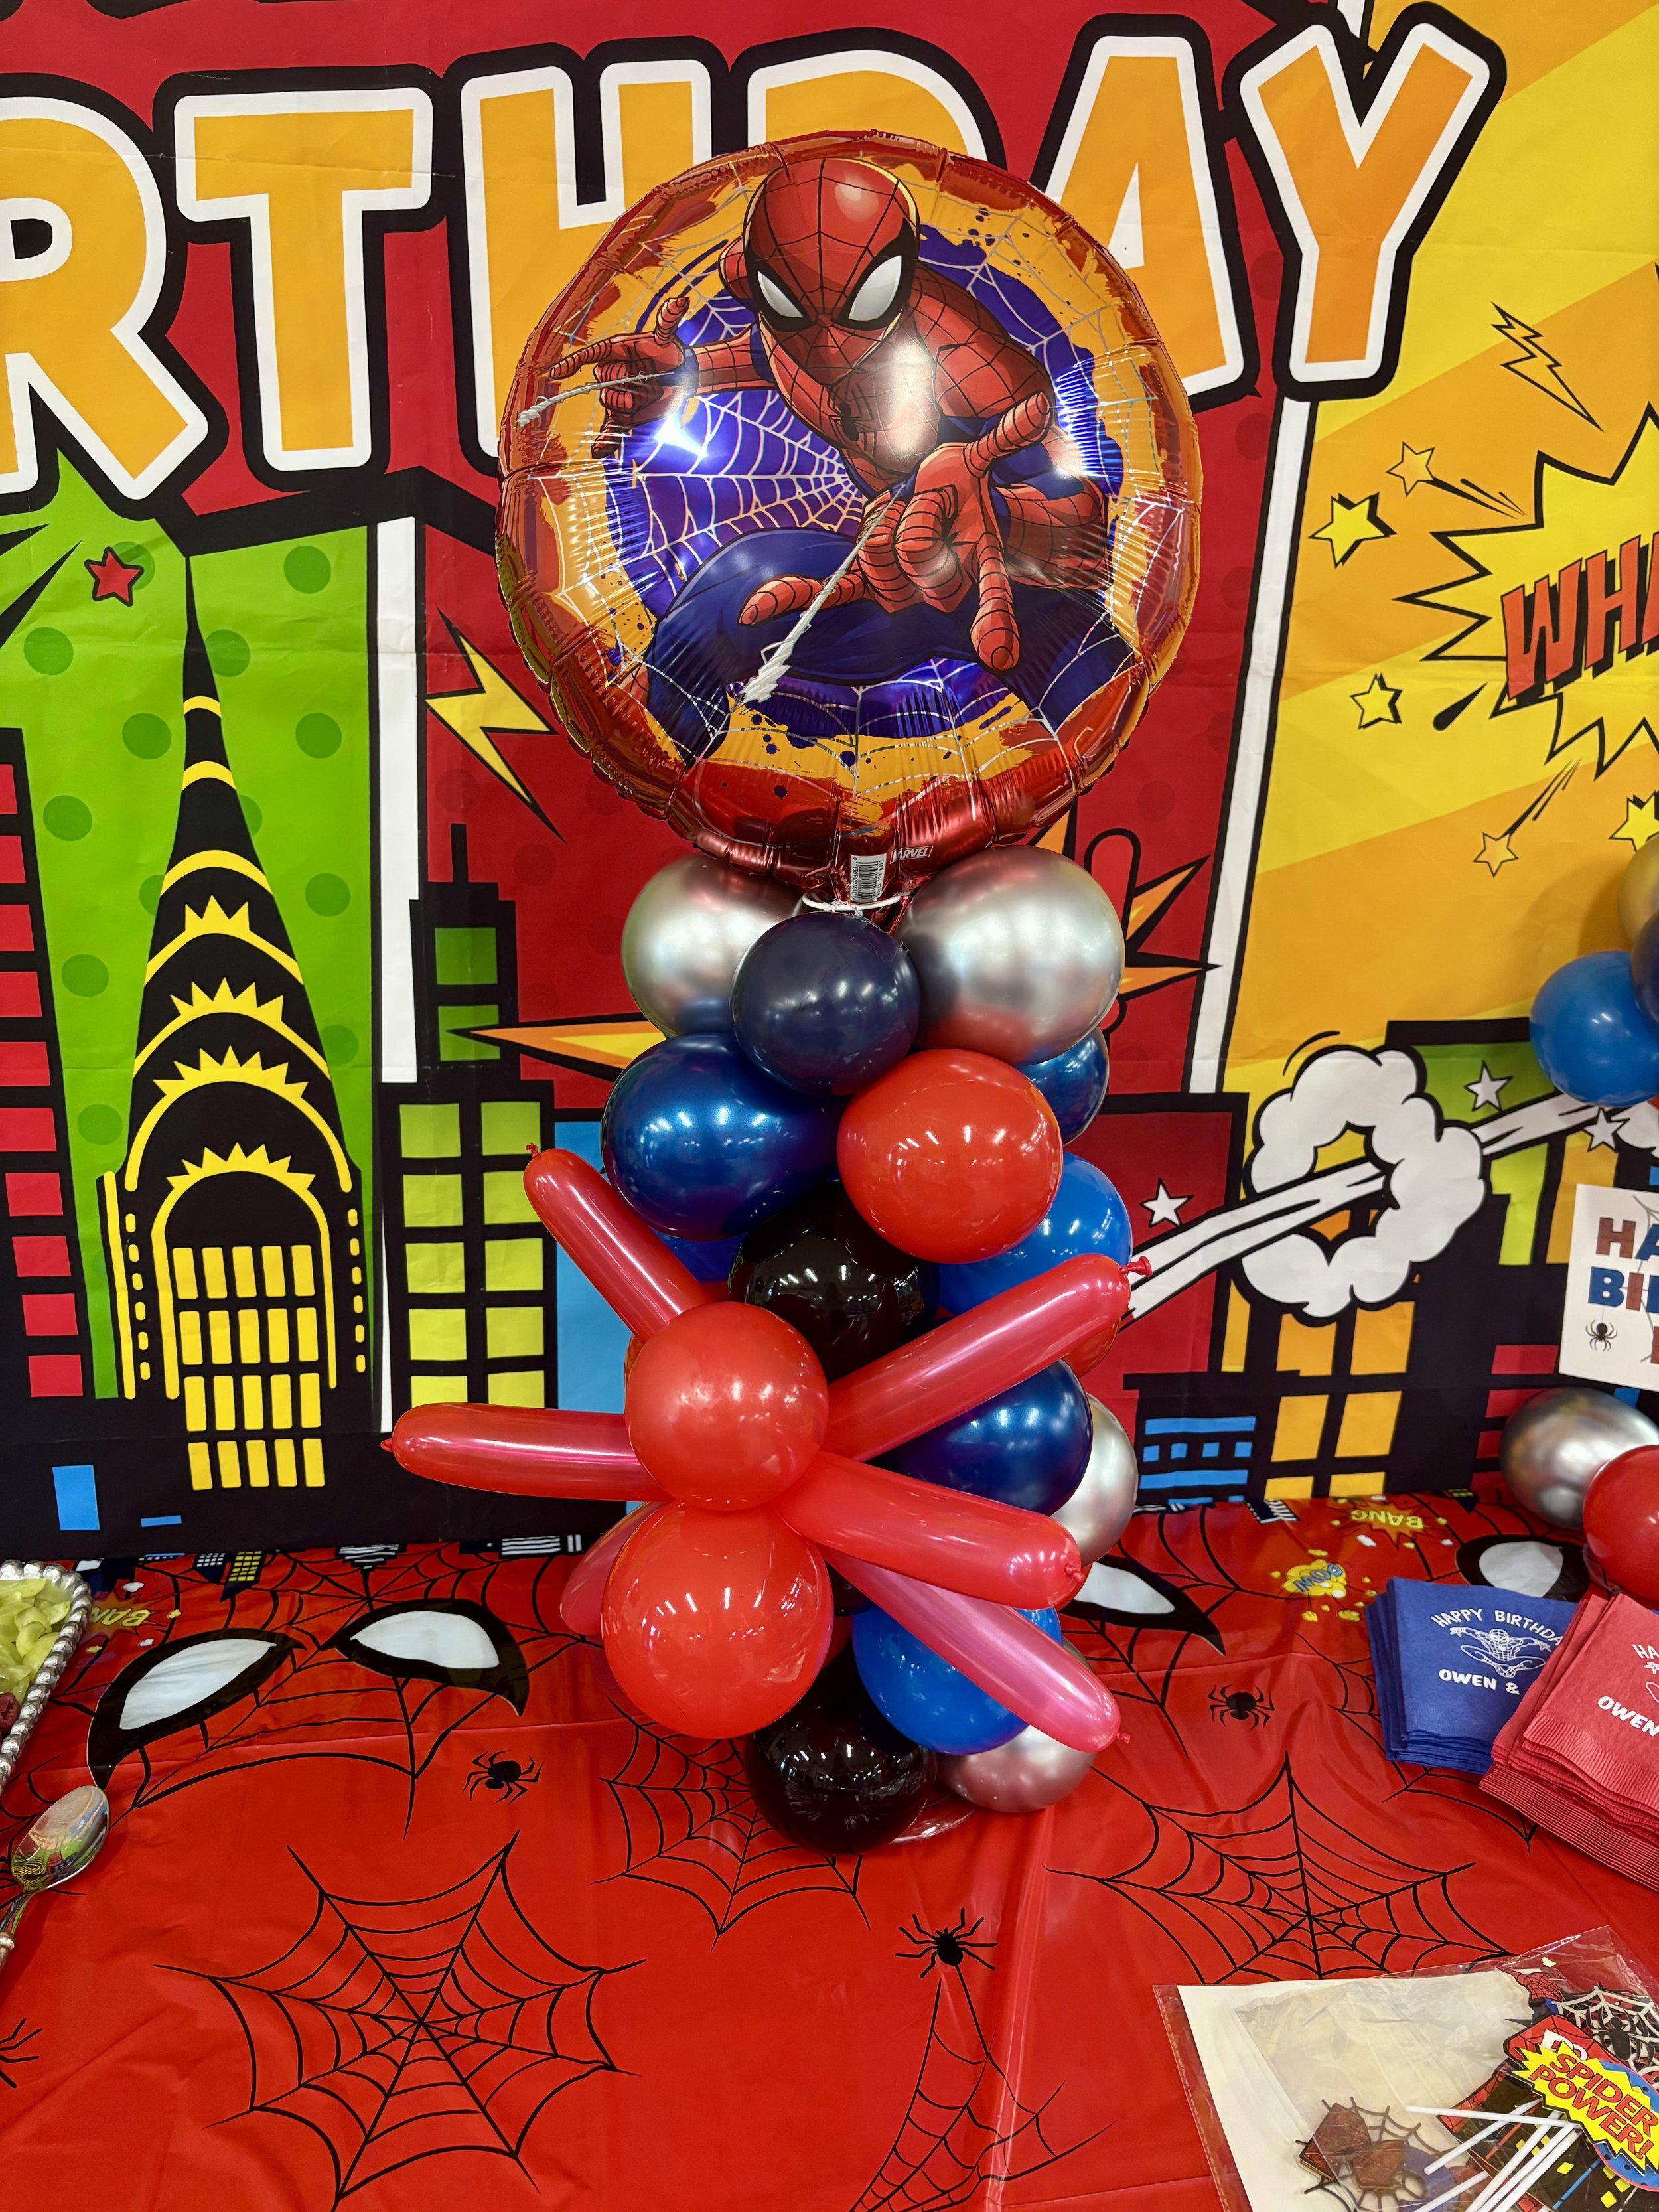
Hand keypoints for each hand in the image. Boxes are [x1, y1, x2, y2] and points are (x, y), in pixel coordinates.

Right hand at [538, 294, 691, 429]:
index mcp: (612, 352)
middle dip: (626, 383)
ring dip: (634, 401)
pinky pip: (612, 430)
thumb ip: (667, 321)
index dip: (571, 364)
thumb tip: (680, 300)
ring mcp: (615, 395)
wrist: (681, 376)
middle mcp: (609, 373)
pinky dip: (606, 443)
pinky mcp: (625, 415)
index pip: (587, 357)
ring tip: (652, 392)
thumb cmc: (669, 353)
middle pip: (603, 383)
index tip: (557, 374)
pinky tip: (600, 452)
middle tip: (651, 377)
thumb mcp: (667, 337)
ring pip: (612, 403)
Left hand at [738, 392, 1052, 673]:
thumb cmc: (960, 479)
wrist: (934, 496)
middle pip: (916, 560)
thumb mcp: (977, 459)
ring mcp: (899, 585)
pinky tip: (752, 610)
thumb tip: (1039, 405)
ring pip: (877, 559)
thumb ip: (1003, 439)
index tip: (998, 653)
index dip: (994, 620)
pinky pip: (826, 591)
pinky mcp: (863, 578)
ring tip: (901, 509)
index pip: (990, 595)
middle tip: (927, 505)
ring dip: (883, 525)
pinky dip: (787, 596)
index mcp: (976, 561)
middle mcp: (938, 585)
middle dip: (916, 524)